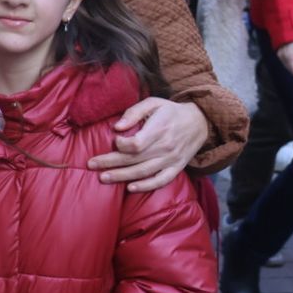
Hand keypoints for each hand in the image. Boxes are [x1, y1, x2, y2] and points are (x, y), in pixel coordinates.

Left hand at [88, 98, 208, 192]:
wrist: (200, 122)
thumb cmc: (171, 111)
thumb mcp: (153, 103)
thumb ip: (134, 112)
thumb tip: (117, 127)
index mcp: (159, 130)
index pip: (136, 144)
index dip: (121, 145)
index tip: (114, 141)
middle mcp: (165, 147)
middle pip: (134, 159)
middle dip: (110, 162)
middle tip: (91, 164)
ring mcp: (172, 160)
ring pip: (143, 172)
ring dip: (122, 176)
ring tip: (103, 178)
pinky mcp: (177, 168)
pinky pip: (161, 180)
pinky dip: (146, 186)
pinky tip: (130, 188)